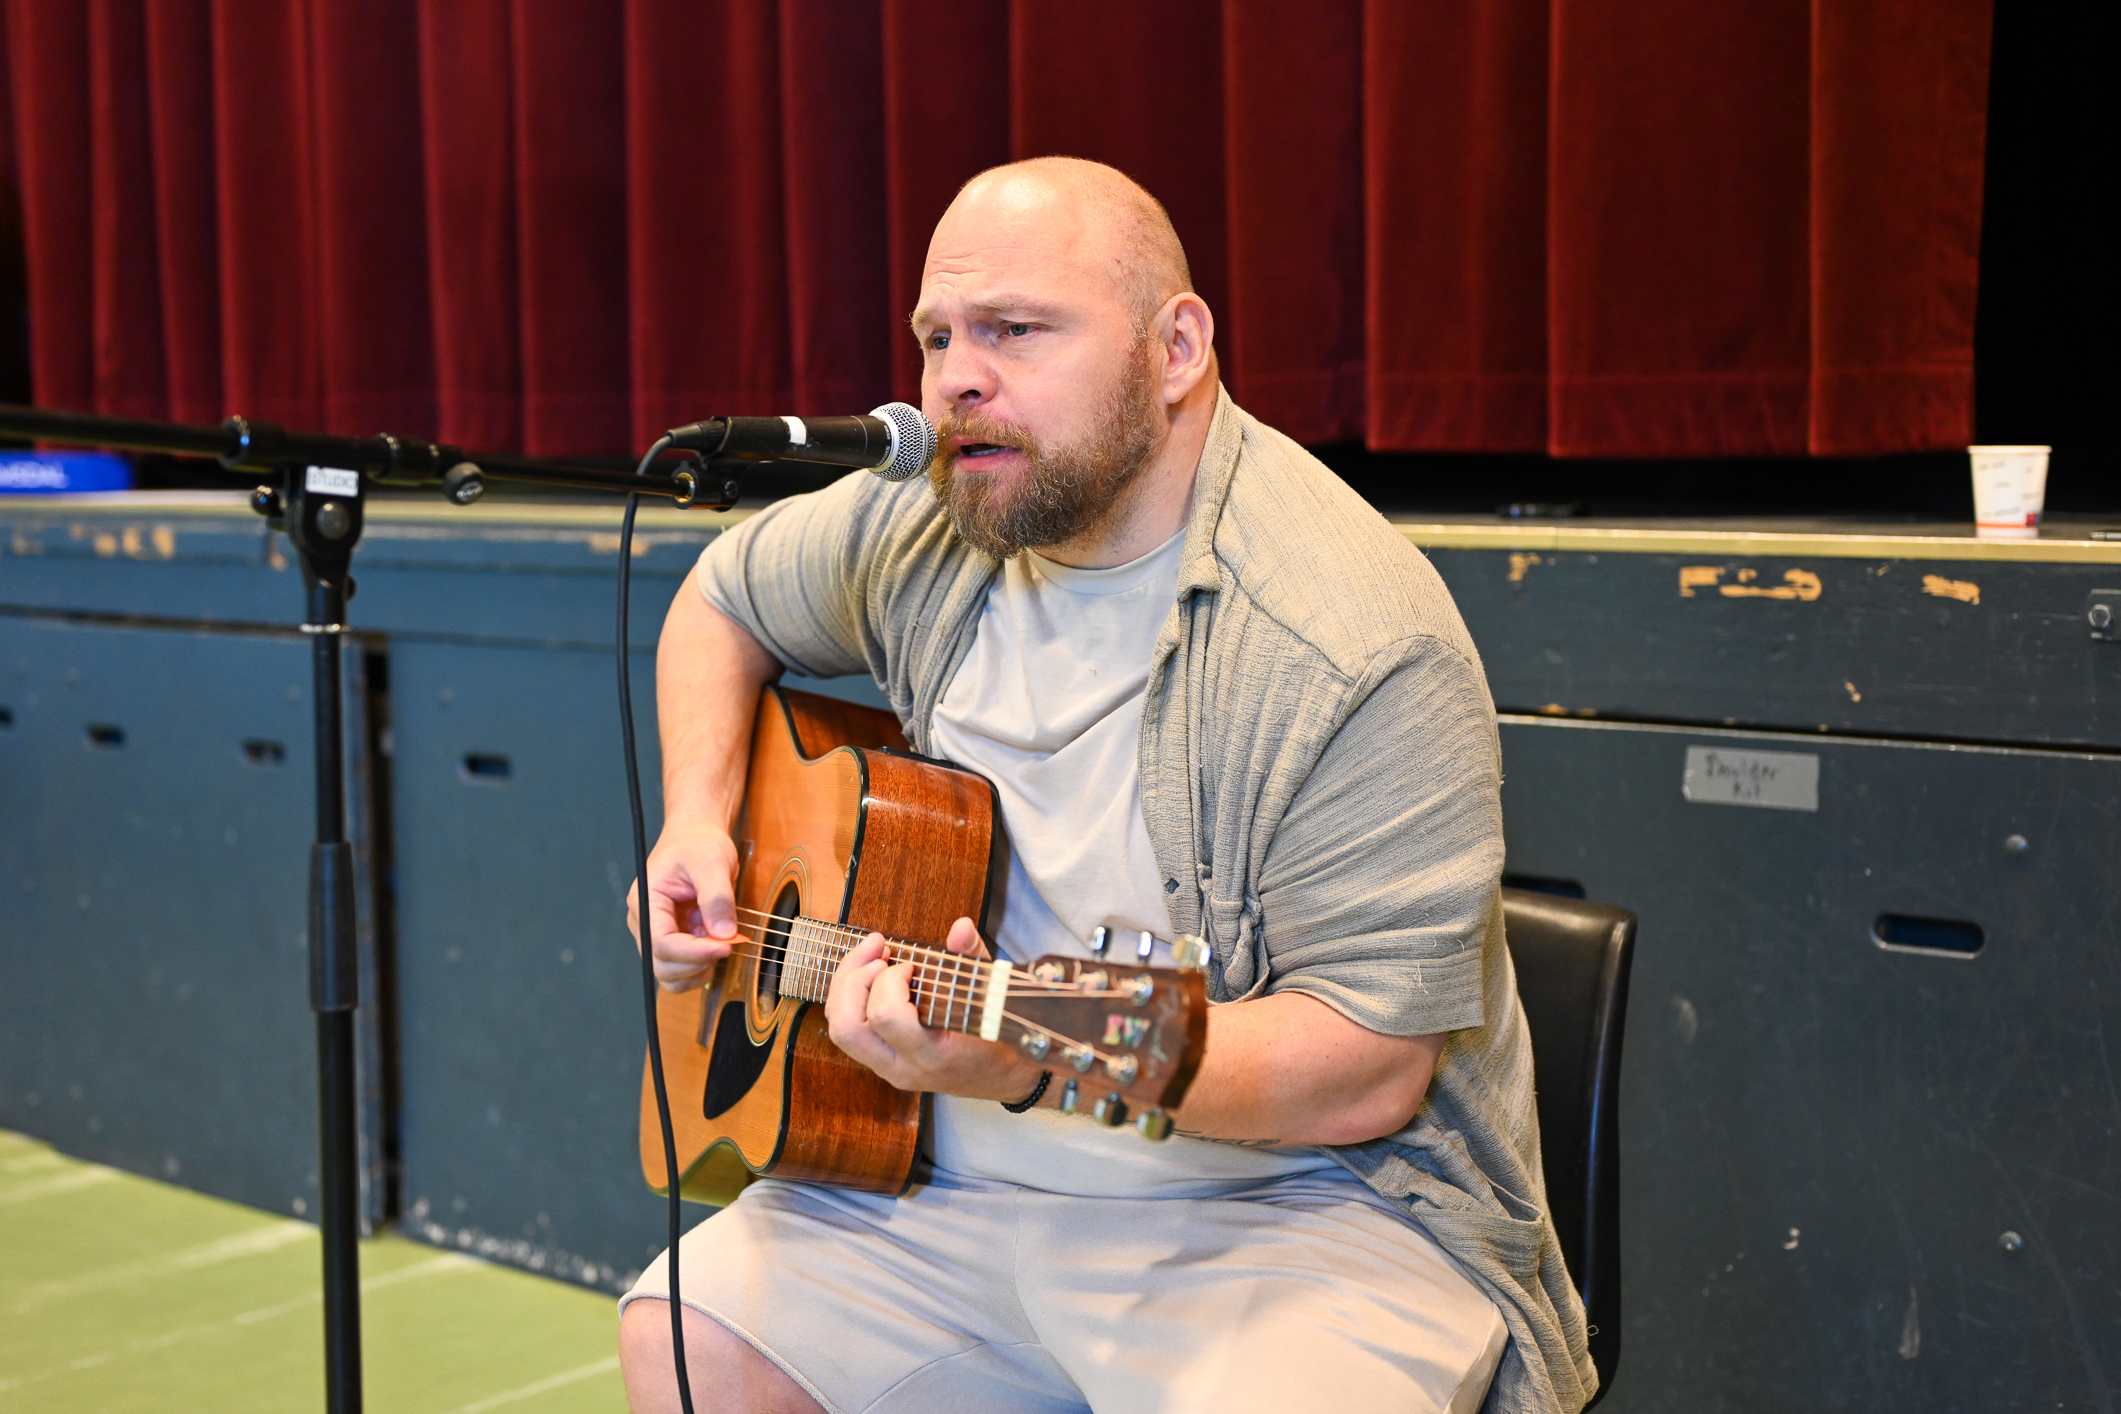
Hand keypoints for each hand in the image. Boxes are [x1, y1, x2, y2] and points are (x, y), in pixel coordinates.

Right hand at [625, 816, 741, 991]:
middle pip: (662, 964)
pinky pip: (682, 967)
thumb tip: (724, 934)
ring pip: (670, 973)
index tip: (726, 946)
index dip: (693, 952)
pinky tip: (717, 946)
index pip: (660, 942)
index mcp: (645, 901)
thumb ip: (716, 897)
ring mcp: (657, 933)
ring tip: (722, 946)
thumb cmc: (697, 843)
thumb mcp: (712, 861)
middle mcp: (645, 922)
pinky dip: (701, 966)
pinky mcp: (673, 938)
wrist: (696, 837)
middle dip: (697, 963)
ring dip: (698, 969)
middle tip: (728, 944)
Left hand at [824, 918, 1045, 1100]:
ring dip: (846, 987)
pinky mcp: (884, 1065)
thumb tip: (959, 928)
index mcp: (932, 1054)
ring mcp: (890, 1070)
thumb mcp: (995, 997)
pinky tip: (872, 977)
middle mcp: (904, 1068)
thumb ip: (973, 959)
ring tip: (871, 960)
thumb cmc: (1003, 1039)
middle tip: (879, 955)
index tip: (911, 965)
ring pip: (840, 1031)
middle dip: (853, 980)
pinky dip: (851, 999)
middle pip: (846, 1028)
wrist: (1009, 1080)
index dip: (888, 981)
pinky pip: (849, 1033)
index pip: (885, 1017)